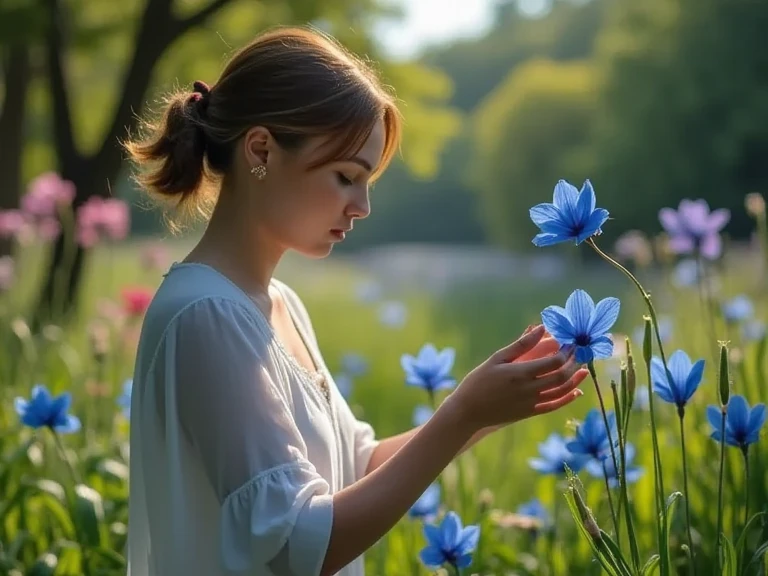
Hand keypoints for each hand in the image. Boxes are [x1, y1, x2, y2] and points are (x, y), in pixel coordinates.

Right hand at [445, 325, 586, 432]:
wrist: (468, 411)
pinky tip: (576, 391)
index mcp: (521, 373)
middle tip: (578, 352)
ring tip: (583, 368)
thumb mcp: (497, 358)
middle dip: (574, 362)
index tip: (570, 341)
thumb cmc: (479, 380)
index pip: (554, 361)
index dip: (566, 351)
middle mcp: (529, 389)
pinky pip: (554, 406)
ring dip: (575, 379)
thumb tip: (541, 328)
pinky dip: (568, 398)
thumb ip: (521, 344)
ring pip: (562, 391)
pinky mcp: (530, 414)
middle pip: (561, 375)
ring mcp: (531, 403)